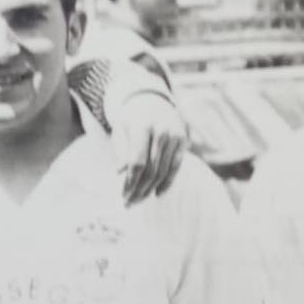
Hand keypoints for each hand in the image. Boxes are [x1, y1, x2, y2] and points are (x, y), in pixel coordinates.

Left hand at [111, 89, 187, 203]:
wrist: (152, 99)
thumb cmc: (131, 118)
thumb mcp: (120, 128)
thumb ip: (120, 149)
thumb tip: (120, 173)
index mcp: (142, 127)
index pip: (137, 162)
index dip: (130, 181)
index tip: (123, 194)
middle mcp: (161, 131)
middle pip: (151, 169)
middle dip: (139, 189)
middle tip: (130, 203)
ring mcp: (175, 136)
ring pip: (163, 171)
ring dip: (150, 189)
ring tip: (139, 200)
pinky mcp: (183, 141)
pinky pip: (176, 167)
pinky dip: (167, 182)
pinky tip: (157, 193)